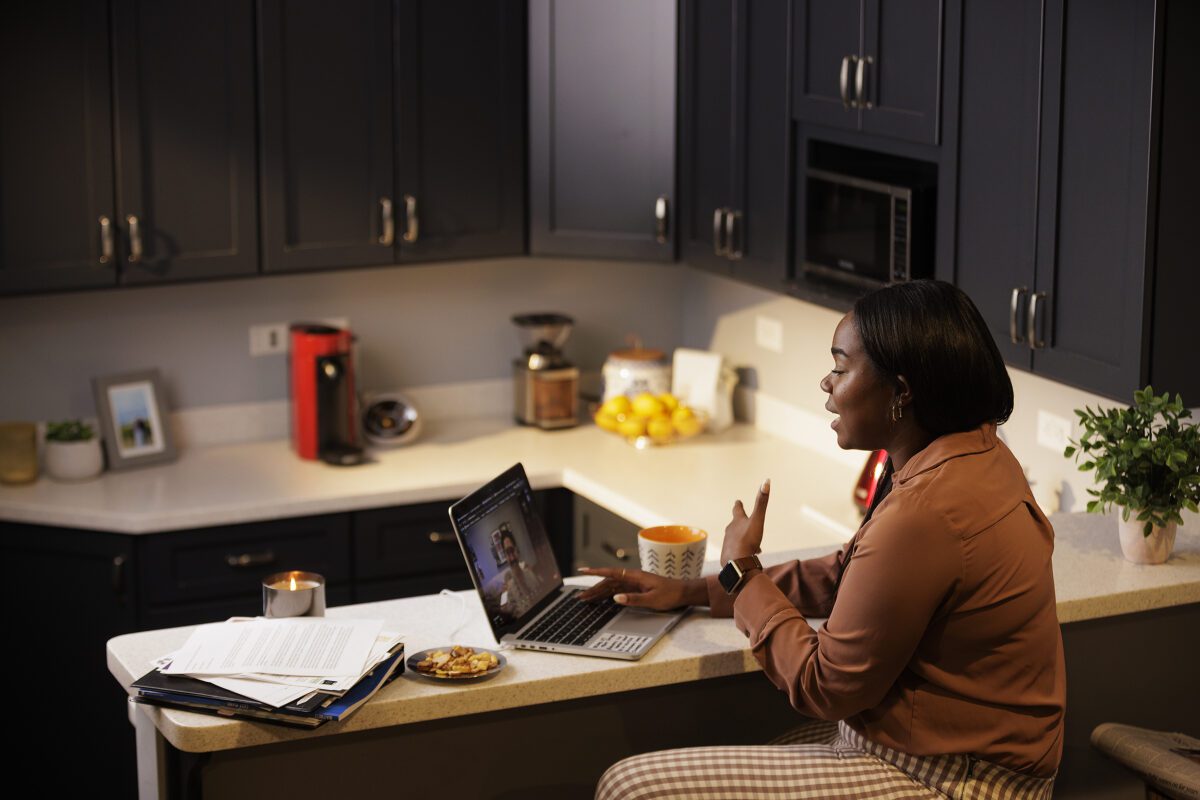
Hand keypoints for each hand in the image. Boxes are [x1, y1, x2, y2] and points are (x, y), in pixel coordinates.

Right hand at [576, 567, 704, 610]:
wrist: (683, 592)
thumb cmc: (670, 595)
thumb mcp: (652, 600)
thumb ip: (633, 599)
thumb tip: (616, 598)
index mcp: (635, 576)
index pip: (611, 573)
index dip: (596, 571)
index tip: (583, 570)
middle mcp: (632, 577)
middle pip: (608, 581)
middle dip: (593, 588)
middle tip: (580, 597)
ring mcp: (633, 583)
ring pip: (611, 586)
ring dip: (599, 592)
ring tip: (586, 599)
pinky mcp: (636, 588)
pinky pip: (618, 590)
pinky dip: (607, 594)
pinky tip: (601, 599)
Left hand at [721, 479, 769, 564]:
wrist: (736, 563)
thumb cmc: (748, 540)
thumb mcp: (757, 520)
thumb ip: (761, 502)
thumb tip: (766, 481)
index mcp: (737, 522)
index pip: (737, 510)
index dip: (738, 505)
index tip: (737, 501)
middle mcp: (730, 531)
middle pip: (735, 525)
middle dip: (740, 523)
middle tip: (742, 521)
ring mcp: (728, 544)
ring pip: (737, 539)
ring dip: (744, 539)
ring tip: (752, 544)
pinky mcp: (728, 556)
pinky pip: (737, 552)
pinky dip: (744, 552)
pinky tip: (750, 557)